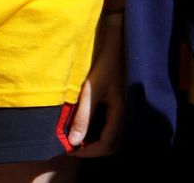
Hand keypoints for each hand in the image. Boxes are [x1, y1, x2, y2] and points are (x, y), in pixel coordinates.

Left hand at [69, 20, 123, 155]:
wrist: (116, 43)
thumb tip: (74, 142)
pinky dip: (96, 130)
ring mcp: (122, 108)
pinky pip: (108, 125)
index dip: (88, 151)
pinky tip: (83, 123)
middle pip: (110, 143)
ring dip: (93, 140)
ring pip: (110, 135)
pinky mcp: (118, 103)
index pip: (106, 144)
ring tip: (76, 135)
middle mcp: (124, 113)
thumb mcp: (90, 90)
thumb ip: (83, 117)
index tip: (69, 149)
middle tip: (72, 146)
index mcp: (120, 111)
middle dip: (91, 149)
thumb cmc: (104, 64)